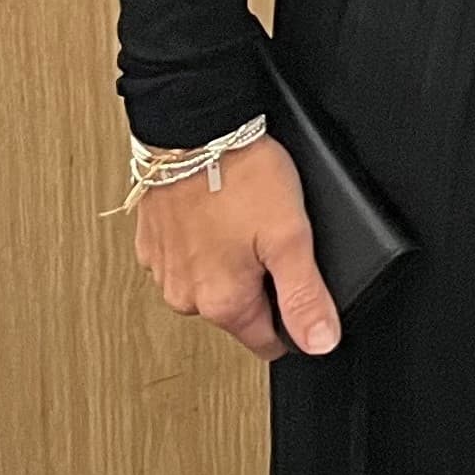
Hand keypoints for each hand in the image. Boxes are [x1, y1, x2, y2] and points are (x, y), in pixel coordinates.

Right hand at [133, 136, 335, 362]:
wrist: (192, 131)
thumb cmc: (241, 176)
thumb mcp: (290, 236)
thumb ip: (305, 294)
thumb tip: (321, 343)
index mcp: (223, 302)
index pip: (266, 342)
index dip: (294, 322)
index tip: (304, 296)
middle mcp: (186, 297)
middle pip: (240, 312)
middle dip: (263, 285)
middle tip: (278, 241)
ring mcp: (164, 273)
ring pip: (212, 284)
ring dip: (232, 263)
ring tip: (248, 222)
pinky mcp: (153, 246)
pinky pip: (188, 259)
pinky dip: (205, 245)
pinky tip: (221, 216)